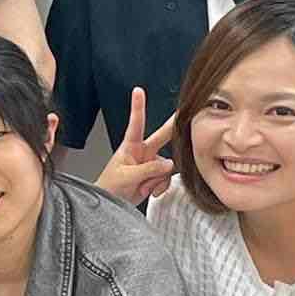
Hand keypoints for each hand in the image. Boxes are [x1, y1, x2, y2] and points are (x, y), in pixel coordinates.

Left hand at [94, 87, 175, 204]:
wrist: (110, 204)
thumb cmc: (110, 187)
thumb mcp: (127, 177)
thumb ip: (148, 170)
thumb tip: (169, 164)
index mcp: (130, 147)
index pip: (135, 124)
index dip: (138, 107)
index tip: (138, 91)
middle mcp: (142, 152)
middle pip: (162, 136)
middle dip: (174, 126)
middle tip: (184, 111)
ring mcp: (150, 164)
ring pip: (166, 167)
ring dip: (157, 179)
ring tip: (142, 186)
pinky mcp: (155, 176)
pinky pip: (166, 178)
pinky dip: (160, 187)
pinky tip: (149, 191)